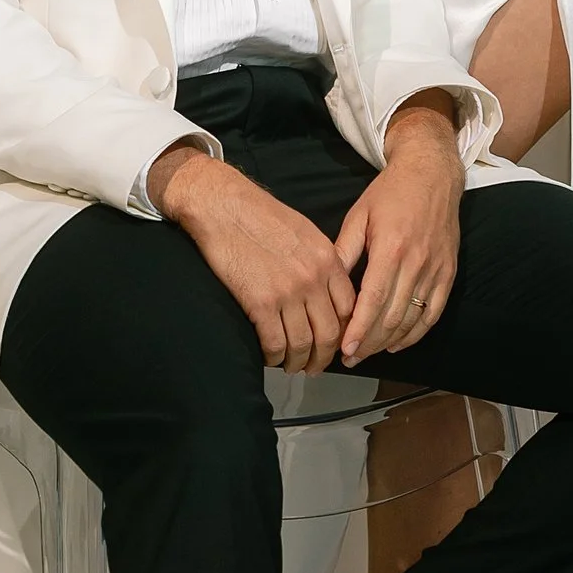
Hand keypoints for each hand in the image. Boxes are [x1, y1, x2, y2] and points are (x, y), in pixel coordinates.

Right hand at [151, 144, 360, 371]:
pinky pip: (275, 343)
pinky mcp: (260, 303)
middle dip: (324, 358)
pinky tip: (270, 358)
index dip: (344, 334)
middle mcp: (313, 278)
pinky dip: (274, 356)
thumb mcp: (306, 232)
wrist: (224, 206)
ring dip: (298, 362)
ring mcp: (287, 292)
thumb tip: (327, 291)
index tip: (336, 344)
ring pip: (303, 343)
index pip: (349, 309)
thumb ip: (322, 262)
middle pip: (330, 333)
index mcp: (328, 259)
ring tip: (292, 366)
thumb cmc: (260, 215)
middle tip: (315, 367)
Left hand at [334, 96, 463, 364]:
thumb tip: (325, 285)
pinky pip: (434, 312)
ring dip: (389, 341)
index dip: (359, 329)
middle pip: (392, 317)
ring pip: (412, 319)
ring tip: (367, 352)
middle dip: (369, 342)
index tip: (345, 349)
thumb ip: (344, 252)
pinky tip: (398, 343)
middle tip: (349, 357)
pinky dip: (416, 333)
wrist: (432, 174)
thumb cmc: (389, 194)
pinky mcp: (449, 273)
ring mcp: (436, 270)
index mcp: (391, 249)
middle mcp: (416, 263)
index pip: (373, 301)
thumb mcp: (358, 216)